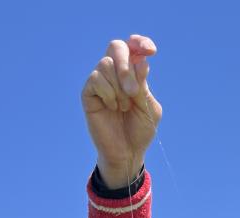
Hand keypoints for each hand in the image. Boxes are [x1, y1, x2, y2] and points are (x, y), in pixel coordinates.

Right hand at [81, 35, 161, 188]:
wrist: (127, 153)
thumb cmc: (139, 131)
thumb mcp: (149, 109)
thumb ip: (144, 86)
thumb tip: (141, 61)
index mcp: (133, 73)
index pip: (133, 46)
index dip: (140, 42)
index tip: (151, 51)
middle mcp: (115, 73)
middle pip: (116, 47)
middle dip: (126, 66)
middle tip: (133, 91)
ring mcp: (100, 82)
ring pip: (105, 64)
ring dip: (119, 87)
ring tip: (123, 107)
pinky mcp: (89, 93)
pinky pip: (96, 79)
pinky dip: (108, 93)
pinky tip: (112, 107)